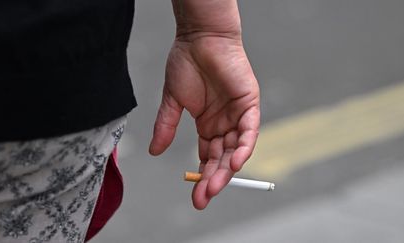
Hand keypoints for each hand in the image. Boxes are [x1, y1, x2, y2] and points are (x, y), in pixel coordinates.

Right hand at [149, 35, 259, 209]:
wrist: (198, 37)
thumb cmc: (186, 64)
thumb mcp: (172, 101)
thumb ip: (165, 127)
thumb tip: (154, 151)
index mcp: (207, 125)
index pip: (207, 157)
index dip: (203, 176)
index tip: (195, 197)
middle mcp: (224, 124)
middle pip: (222, 158)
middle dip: (214, 180)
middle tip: (202, 199)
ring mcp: (237, 115)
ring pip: (236, 149)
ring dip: (227, 169)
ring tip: (214, 186)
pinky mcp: (249, 103)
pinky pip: (250, 130)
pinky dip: (244, 146)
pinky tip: (234, 162)